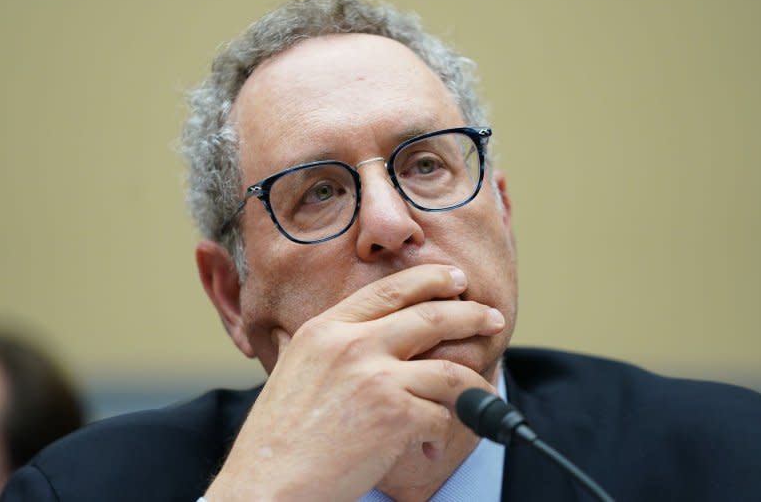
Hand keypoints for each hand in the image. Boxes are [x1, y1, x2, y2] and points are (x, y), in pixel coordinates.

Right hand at [205, 264, 503, 501]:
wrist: (268, 482)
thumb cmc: (279, 437)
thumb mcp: (300, 369)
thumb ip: (338, 347)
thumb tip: (383, 340)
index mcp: (326, 329)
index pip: (390, 289)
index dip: (430, 279)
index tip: (455, 280)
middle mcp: (352, 344)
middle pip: (431, 316)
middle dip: (471, 315)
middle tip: (492, 318)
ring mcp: (375, 377)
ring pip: (450, 370)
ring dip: (475, 385)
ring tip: (483, 397)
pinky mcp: (394, 415)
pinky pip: (440, 417)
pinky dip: (440, 435)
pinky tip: (429, 447)